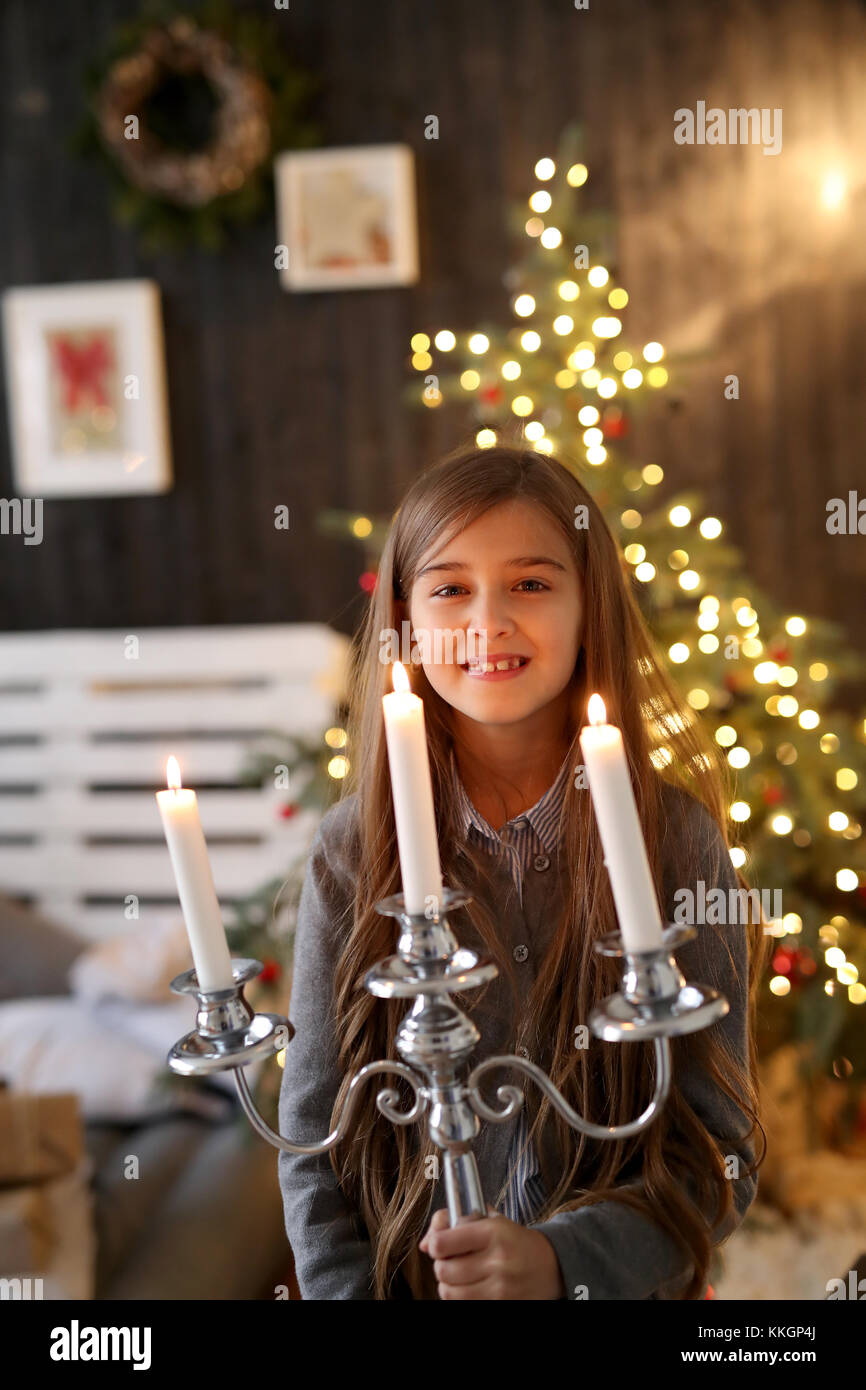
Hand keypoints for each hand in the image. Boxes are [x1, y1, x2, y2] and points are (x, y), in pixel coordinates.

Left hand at [419, 1205, 565, 1299]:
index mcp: (493, 1232)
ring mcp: (500, 1288)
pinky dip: (460, 1298)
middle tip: (450, 1261)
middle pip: (443, 1271)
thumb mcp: (489, 1220)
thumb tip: (424, 1244)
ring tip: (458, 1277)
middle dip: (441, 1266)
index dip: (435, 1244)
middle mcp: (497, 1261)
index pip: (443, 1243)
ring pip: (450, 1292)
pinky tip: (469, 1288)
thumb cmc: (514, 1240)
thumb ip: (453, 1224)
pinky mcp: (502, 1305)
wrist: (552, 1265)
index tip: (440, 1244)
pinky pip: (465, 1305)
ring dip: (448, 1285)